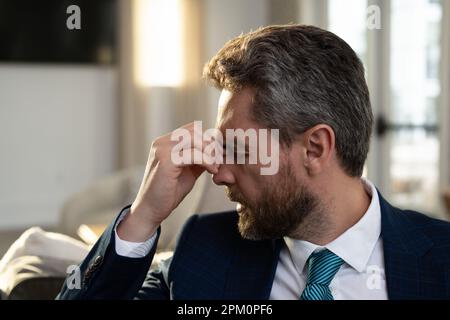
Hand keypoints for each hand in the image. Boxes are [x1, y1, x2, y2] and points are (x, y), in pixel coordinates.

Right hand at [117, 122, 218, 241]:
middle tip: (219, 161)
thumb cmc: (169, 192)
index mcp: (166, 142)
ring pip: (195, 139)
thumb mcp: (188, 171)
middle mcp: (162, 142)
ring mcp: (162, 149)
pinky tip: (212, 171)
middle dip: (211, 145)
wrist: (151, 210)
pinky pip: (193, 154)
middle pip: (195, 131)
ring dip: (210, 153)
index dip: (208, 140)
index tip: (218, 156)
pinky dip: (206, 161)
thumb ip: (198, 159)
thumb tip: (216, 150)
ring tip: (215, 167)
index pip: (192, 129)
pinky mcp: (166, 160)